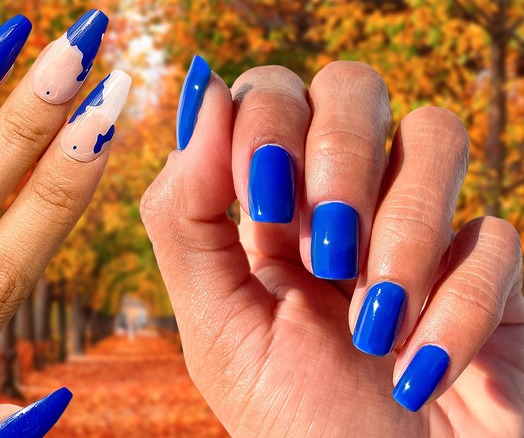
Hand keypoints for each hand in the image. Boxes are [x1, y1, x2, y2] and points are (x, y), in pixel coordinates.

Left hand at [142, 58, 523, 435]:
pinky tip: (419, 370)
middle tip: (323, 247)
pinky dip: (454, 309)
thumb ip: (186, 215)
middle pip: (352, 86)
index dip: (265, 121)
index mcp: (270, 211)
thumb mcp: (217, 326)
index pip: (269, 95)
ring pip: (435, 133)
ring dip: (401, 227)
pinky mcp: (494, 271)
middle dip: (337, 154)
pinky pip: (497, 235)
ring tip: (372, 319)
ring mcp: (423, 228)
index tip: (260, 196)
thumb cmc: (295, 424)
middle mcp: (347, 203)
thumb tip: (198, 95)